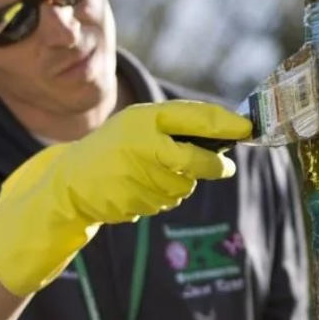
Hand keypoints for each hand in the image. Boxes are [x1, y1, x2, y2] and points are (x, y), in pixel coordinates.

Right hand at [0, 100, 251, 295]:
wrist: (70, 181)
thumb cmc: (115, 147)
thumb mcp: (140, 125)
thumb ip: (177, 126)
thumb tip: (226, 134)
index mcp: (146, 118)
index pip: (197, 118)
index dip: (227, 124)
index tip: (248, 128)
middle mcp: (143, 144)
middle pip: (196, 160)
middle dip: (215, 167)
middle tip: (228, 169)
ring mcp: (138, 175)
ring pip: (184, 184)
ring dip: (182, 182)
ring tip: (156, 172)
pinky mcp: (134, 201)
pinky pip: (167, 200)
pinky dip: (163, 195)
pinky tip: (141, 186)